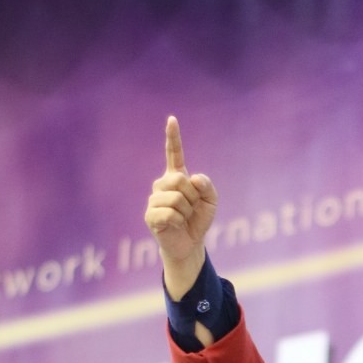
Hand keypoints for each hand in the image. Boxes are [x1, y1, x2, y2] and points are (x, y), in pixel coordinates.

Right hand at [144, 115, 217, 299]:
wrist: (190, 243)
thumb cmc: (198, 220)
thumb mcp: (211, 201)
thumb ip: (207, 186)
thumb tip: (192, 178)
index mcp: (177, 177)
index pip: (174, 154)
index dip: (172, 137)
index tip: (172, 119)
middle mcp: (162, 185)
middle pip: (180, 179)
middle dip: (192, 197)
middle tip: (191, 209)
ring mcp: (154, 199)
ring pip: (176, 198)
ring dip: (186, 211)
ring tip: (183, 218)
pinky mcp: (150, 215)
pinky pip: (170, 213)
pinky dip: (179, 221)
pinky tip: (175, 225)